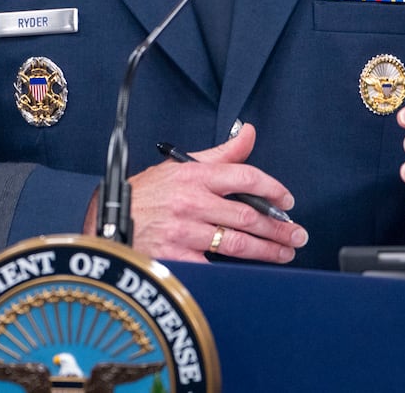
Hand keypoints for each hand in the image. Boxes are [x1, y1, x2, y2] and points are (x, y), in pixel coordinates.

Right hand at [107, 123, 307, 262]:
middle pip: (247, 215)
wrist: (107, 221)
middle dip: (278, 227)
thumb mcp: (179, 166)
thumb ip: (220, 154)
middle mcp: (191, 201)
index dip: (272, 189)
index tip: (287, 201)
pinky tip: (252, 271)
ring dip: (266, 249)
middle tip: (297, 235)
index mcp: (195, 175)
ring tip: (284, 253)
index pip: (245, 176)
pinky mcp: (175, 257)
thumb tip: (249, 133)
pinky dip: (235, 269)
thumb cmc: (145, 194)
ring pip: (236, 242)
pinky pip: (213, 265)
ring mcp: (184, 231)